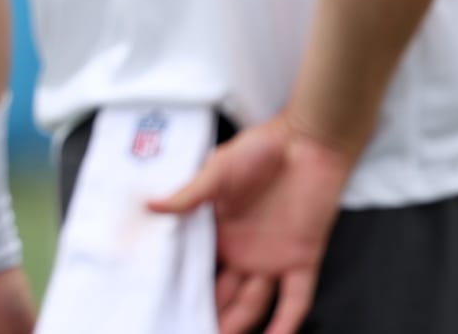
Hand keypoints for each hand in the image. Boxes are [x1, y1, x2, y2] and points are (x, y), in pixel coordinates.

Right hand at [147, 113, 351, 333]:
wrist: (307, 141)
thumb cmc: (260, 148)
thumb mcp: (217, 169)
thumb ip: (189, 195)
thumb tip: (150, 206)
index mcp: (219, 232)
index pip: (198, 270)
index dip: (184, 290)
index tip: (165, 308)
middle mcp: (243, 252)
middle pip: (224, 296)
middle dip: (208, 317)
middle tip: (190, 329)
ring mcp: (272, 259)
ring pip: (253, 305)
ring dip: (239, 326)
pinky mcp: (302, 260)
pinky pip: (295, 300)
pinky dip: (286, 323)